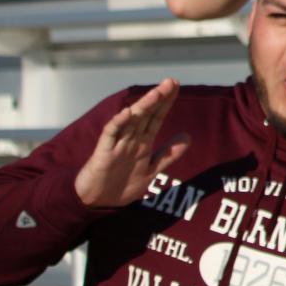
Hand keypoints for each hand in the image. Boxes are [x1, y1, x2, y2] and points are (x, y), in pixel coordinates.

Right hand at [73, 79, 190, 208]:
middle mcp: (131, 140)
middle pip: (146, 115)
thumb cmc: (122, 186)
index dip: (166, 103)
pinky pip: (110, 135)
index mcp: (143, 142)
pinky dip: (117, 124)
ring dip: (142, 107)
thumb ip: (168, 155)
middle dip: (158, 98)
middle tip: (171, 82)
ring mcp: (117, 145)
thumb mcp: (151, 171)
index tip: (176, 86)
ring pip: (131, 121)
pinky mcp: (103, 153)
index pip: (156, 117)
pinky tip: (126, 114)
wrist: (97, 203)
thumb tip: (188, 136)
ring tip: (156, 93)